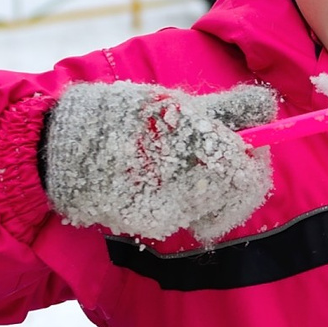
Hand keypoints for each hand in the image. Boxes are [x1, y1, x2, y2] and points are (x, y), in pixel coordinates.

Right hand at [40, 80, 276, 242]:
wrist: (59, 149)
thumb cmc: (118, 115)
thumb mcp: (170, 101)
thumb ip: (225, 109)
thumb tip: (268, 104)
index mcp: (197, 135)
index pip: (250, 164)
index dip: (254, 157)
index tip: (245, 147)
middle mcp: (189, 174)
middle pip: (242, 193)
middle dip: (237, 181)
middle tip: (218, 165)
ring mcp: (171, 205)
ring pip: (216, 209)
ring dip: (211, 195)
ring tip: (180, 173)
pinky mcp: (153, 225)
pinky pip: (185, 219)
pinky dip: (181, 206)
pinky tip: (157, 187)